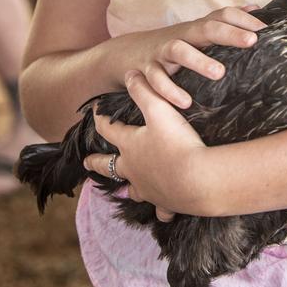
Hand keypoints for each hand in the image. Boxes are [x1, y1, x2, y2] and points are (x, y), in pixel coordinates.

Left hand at [83, 70, 207, 220]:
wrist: (199, 179)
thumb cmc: (177, 142)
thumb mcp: (159, 110)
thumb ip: (144, 90)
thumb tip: (129, 74)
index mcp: (130, 146)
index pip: (109, 130)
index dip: (101, 119)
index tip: (94, 113)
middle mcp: (134, 170)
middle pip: (110, 166)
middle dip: (98, 162)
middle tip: (87, 162)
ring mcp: (149, 189)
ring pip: (133, 190)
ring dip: (129, 187)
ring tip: (127, 189)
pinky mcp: (166, 203)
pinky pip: (161, 209)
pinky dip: (162, 209)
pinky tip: (163, 212)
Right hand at [132, 5, 265, 110]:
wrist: (128, 53)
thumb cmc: (175, 44)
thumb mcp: (198, 31)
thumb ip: (226, 21)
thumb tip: (257, 9)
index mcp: (197, 28)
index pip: (222, 15)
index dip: (243, 20)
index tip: (266, 29)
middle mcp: (182, 36)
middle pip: (205, 28)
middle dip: (229, 33)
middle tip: (252, 41)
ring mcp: (162, 52)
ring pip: (178, 50)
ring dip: (198, 60)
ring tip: (219, 73)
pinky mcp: (146, 70)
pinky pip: (156, 79)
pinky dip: (169, 91)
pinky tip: (185, 102)